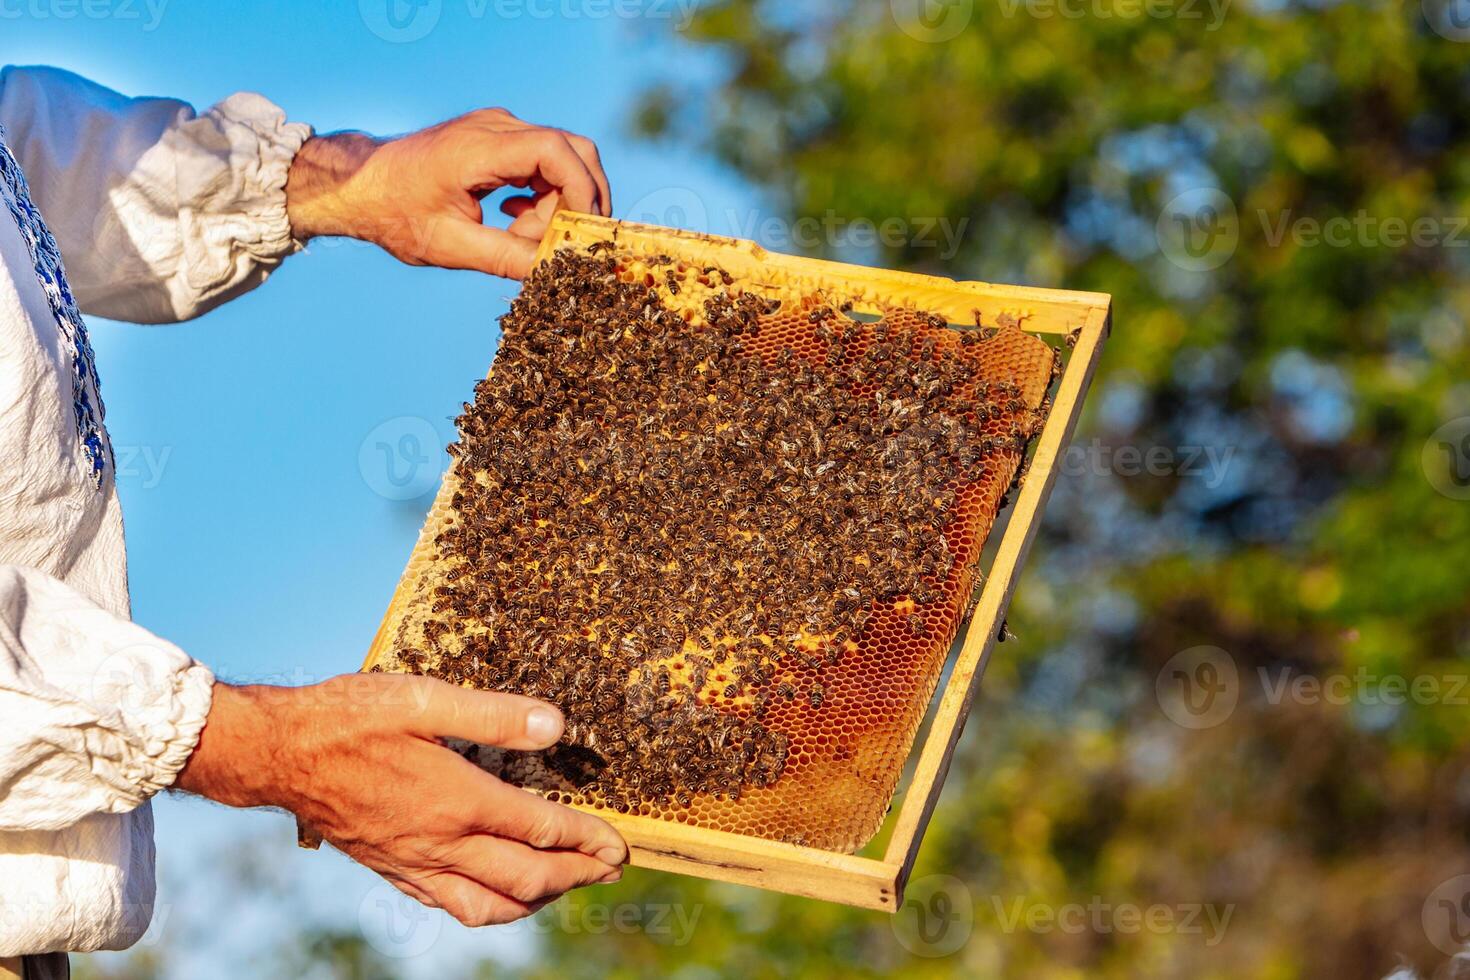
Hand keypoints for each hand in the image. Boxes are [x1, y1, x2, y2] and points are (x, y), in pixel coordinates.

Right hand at [175, 674, 627, 925]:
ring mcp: (415, 863)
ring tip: (565, 885)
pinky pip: (450, 905)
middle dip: (577, 876)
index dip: (587, 840)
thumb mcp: (424, 698)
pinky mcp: (392, 869)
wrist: (278, 755)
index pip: (542, 831)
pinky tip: (497, 893)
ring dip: (537, 900)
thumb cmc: (348, 717)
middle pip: (527, 878)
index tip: (618, 844)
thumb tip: (557, 726)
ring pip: (490, 905)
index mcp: (457, 800)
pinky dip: (488, 907)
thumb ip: (494, 715)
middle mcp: (441, 843)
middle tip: (611, 869)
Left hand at [285, 107, 611, 279]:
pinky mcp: (498, 139)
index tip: (579, 232)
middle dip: (580, 200)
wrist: (362, 186)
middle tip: (566, 242)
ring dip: (555, 205)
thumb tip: (552, 271)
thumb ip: (504, 258)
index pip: (557, 152)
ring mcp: (498, 128)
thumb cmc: (396, 214)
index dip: (581, 191)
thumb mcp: (449, 246)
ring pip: (561, 159)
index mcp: (479, 148)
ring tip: (520, 237)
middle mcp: (495, 127)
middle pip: (572, 151)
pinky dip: (542, 196)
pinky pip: (543, 163)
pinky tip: (512, 220)